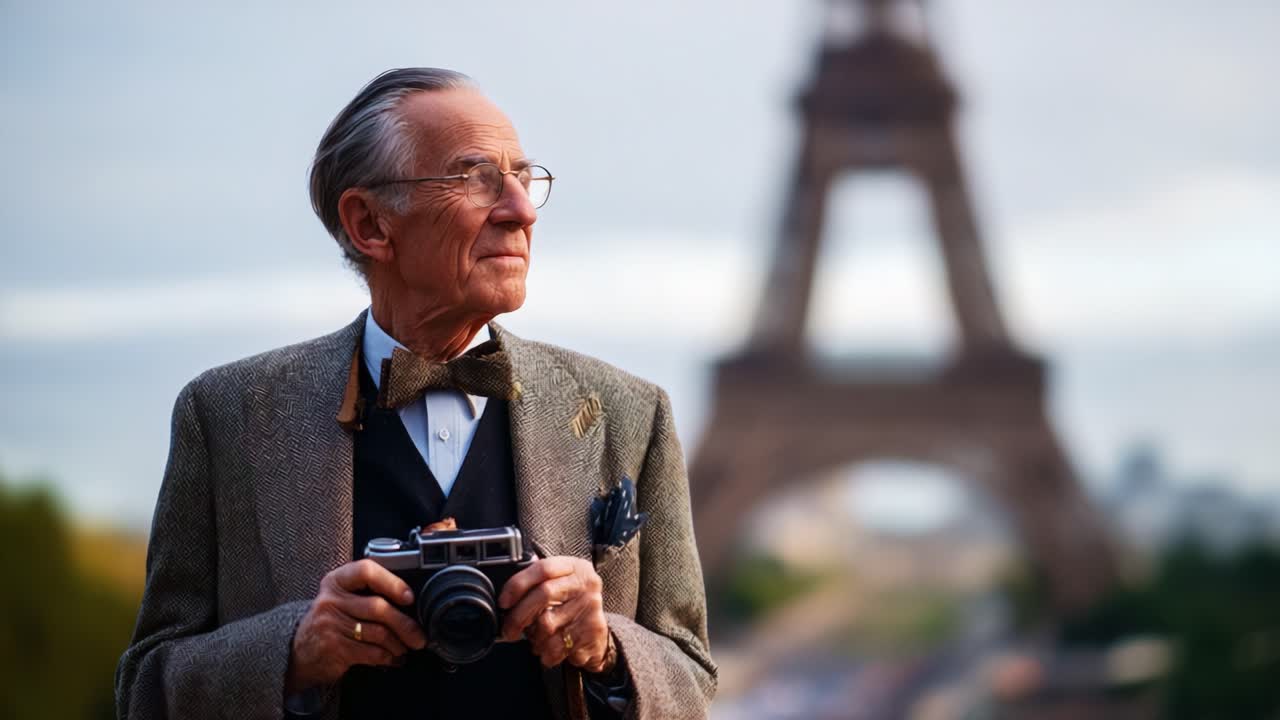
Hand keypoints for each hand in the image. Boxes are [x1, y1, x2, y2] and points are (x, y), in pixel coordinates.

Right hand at [285, 559, 427, 693]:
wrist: (299, 651)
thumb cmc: (332, 621)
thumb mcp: (342, 598)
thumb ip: (368, 592)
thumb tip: (410, 604)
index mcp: (337, 581)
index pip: (366, 571)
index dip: (392, 582)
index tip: (409, 597)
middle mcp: (331, 600)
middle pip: (378, 607)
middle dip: (405, 624)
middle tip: (419, 636)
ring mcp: (331, 625)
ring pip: (378, 632)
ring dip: (399, 644)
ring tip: (406, 647)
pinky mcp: (334, 648)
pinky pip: (372, 652)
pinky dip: (388, 657)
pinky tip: (394, 658)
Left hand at [498, 556, 612, 671]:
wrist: (598, 631)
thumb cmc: (571, 605)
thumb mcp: (559, 585)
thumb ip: (537, 583)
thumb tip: (505, 596)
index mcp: (573, 567)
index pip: (543, 568)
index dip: (518, 584)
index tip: (503, 602)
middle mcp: (585, 584)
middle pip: (544, 594)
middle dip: (519, 615)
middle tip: (509, 630)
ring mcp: (591, 607)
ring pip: (548, 624)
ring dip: (534, 637)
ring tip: (535, 639)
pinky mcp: (593, 630)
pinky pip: (558, 646)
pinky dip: (546, 653)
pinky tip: (547, 650)